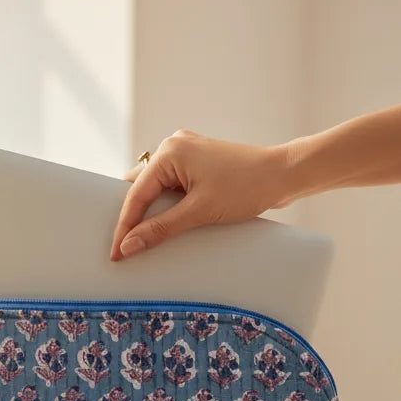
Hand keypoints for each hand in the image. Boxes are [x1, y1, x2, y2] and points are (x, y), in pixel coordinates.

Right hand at [110, 129, 291, 259]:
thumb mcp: (199, 212)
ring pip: (155, 189)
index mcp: (169, 151)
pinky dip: (166, 208)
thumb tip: (128, 247)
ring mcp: (187, 154)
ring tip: (141, 241)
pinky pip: (171, 188)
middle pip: (140, 188)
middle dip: (132, 218)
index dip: (124, 227)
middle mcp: (174, 147)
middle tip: (124, 249)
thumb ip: (161, 230)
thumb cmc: (246, 187)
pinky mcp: (199, 166)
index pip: (135, 194)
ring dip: (151, 214)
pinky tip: (164, 227)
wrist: (284, 175)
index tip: (115, 254)